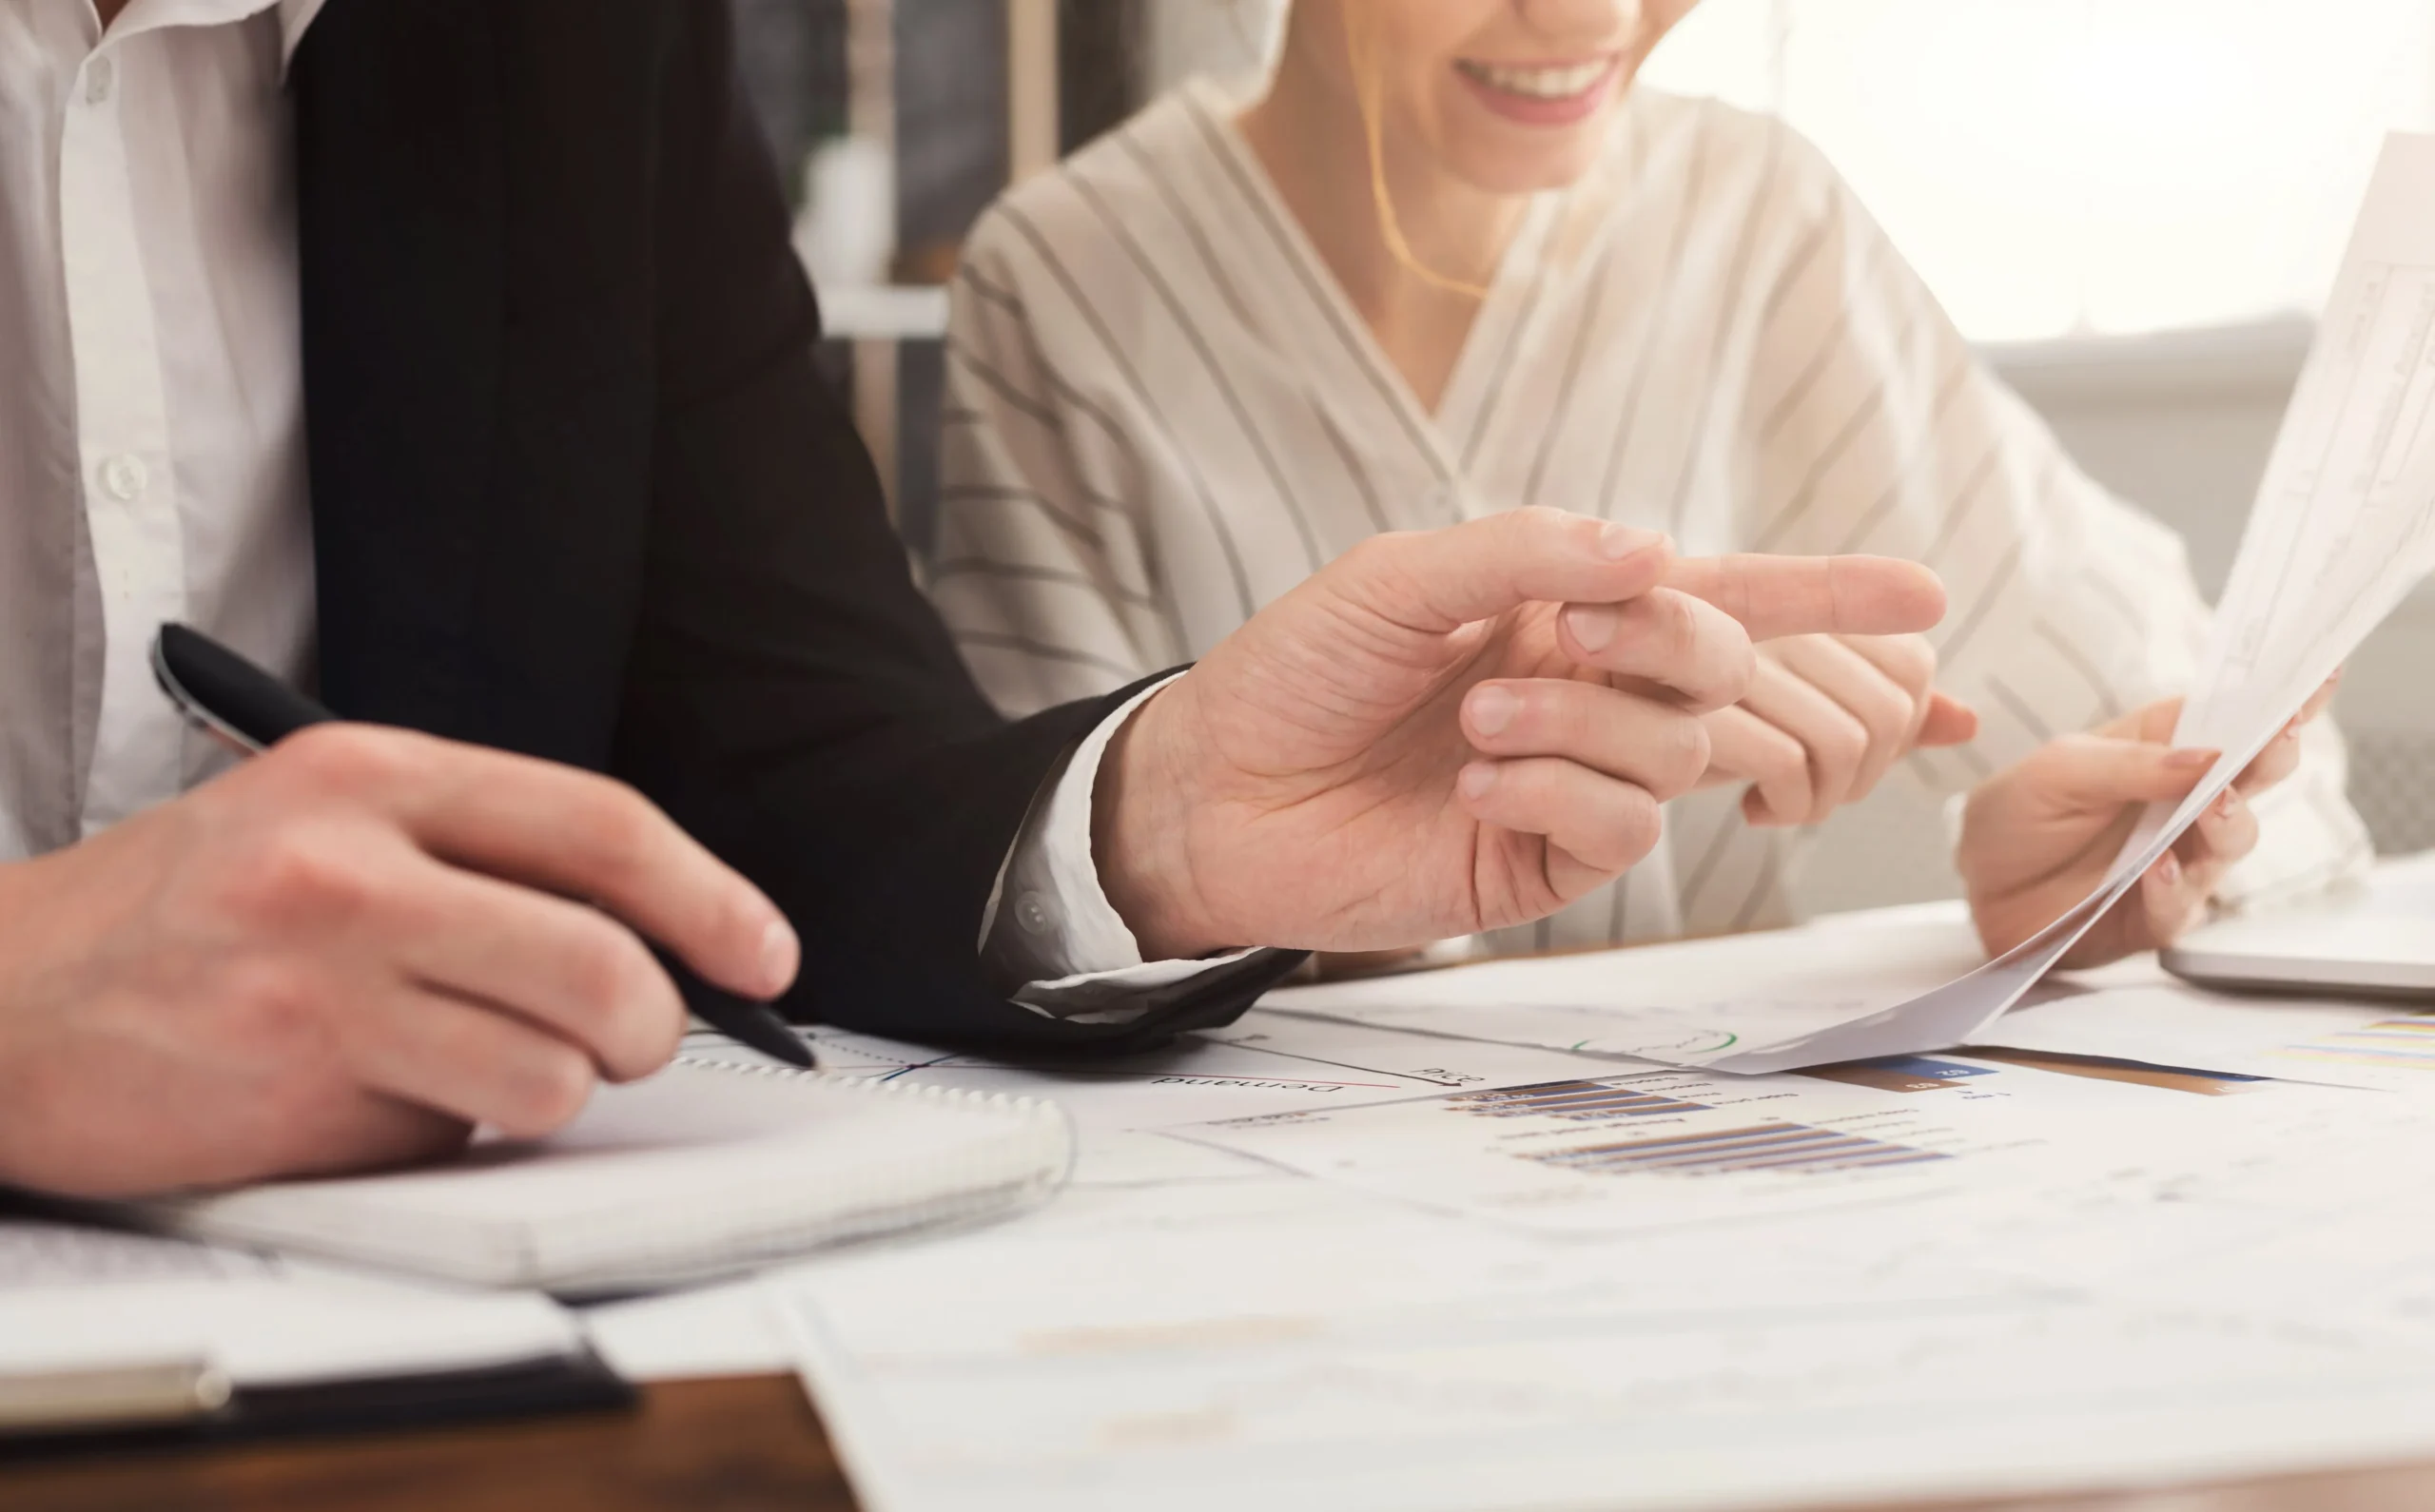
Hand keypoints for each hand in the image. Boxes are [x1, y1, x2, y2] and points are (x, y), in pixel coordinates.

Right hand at [0, 726, 797, 1197]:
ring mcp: (320, 982)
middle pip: (604, 962)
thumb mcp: (322, 820)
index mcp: (374, 774)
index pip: (602, 825)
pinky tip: (365, 1092)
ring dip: (545, 1089)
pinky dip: (443, 1131)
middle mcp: (351, 866)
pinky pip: (454, 1135)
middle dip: (652, 1023)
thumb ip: (480, 856)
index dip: (712, 897)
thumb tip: (657, 938)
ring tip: (467, 1062)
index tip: (768, 955)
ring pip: (550, 1070)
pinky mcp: (295, 1090)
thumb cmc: (181, 912)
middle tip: (634, 1036)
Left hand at [1095, 508, 1947, 957]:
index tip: (1928, 596)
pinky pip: (1627, 824)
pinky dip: (1560, 788)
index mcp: (1574, 610)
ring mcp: (1584, 783)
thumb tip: (1654, 553)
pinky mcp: (1553, 861)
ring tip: (1477, 721)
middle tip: (1572, 634)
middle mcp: (1598, 695)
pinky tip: (1477, 783)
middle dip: (1676, 642)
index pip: (1729, 596)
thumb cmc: (1302, 669)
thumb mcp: (1401, 576)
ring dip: (1586, 719)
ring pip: (1683, 746)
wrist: (1217, 789)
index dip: (1832, 596)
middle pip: (1729, 666)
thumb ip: (1529, 551)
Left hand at [1959, 678, 2337, 966]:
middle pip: (2249, 775)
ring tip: (2214, 803)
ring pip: (2231, 839)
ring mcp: (2178, 858)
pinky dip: (2173, 886)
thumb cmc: (2015, 820)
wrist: (1975, 890)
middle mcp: (2181, 802)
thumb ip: (2126, 763)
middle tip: (2277, 739)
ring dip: (2229, 821)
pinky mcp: (2159, 912)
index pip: (2226, 717)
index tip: (2312, 679)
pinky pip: (2181, 904)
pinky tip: (2158, 868)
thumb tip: (2205, 755)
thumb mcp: (2054, 774)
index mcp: (2158, 751)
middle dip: (2271, 755)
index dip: (2272, 700)